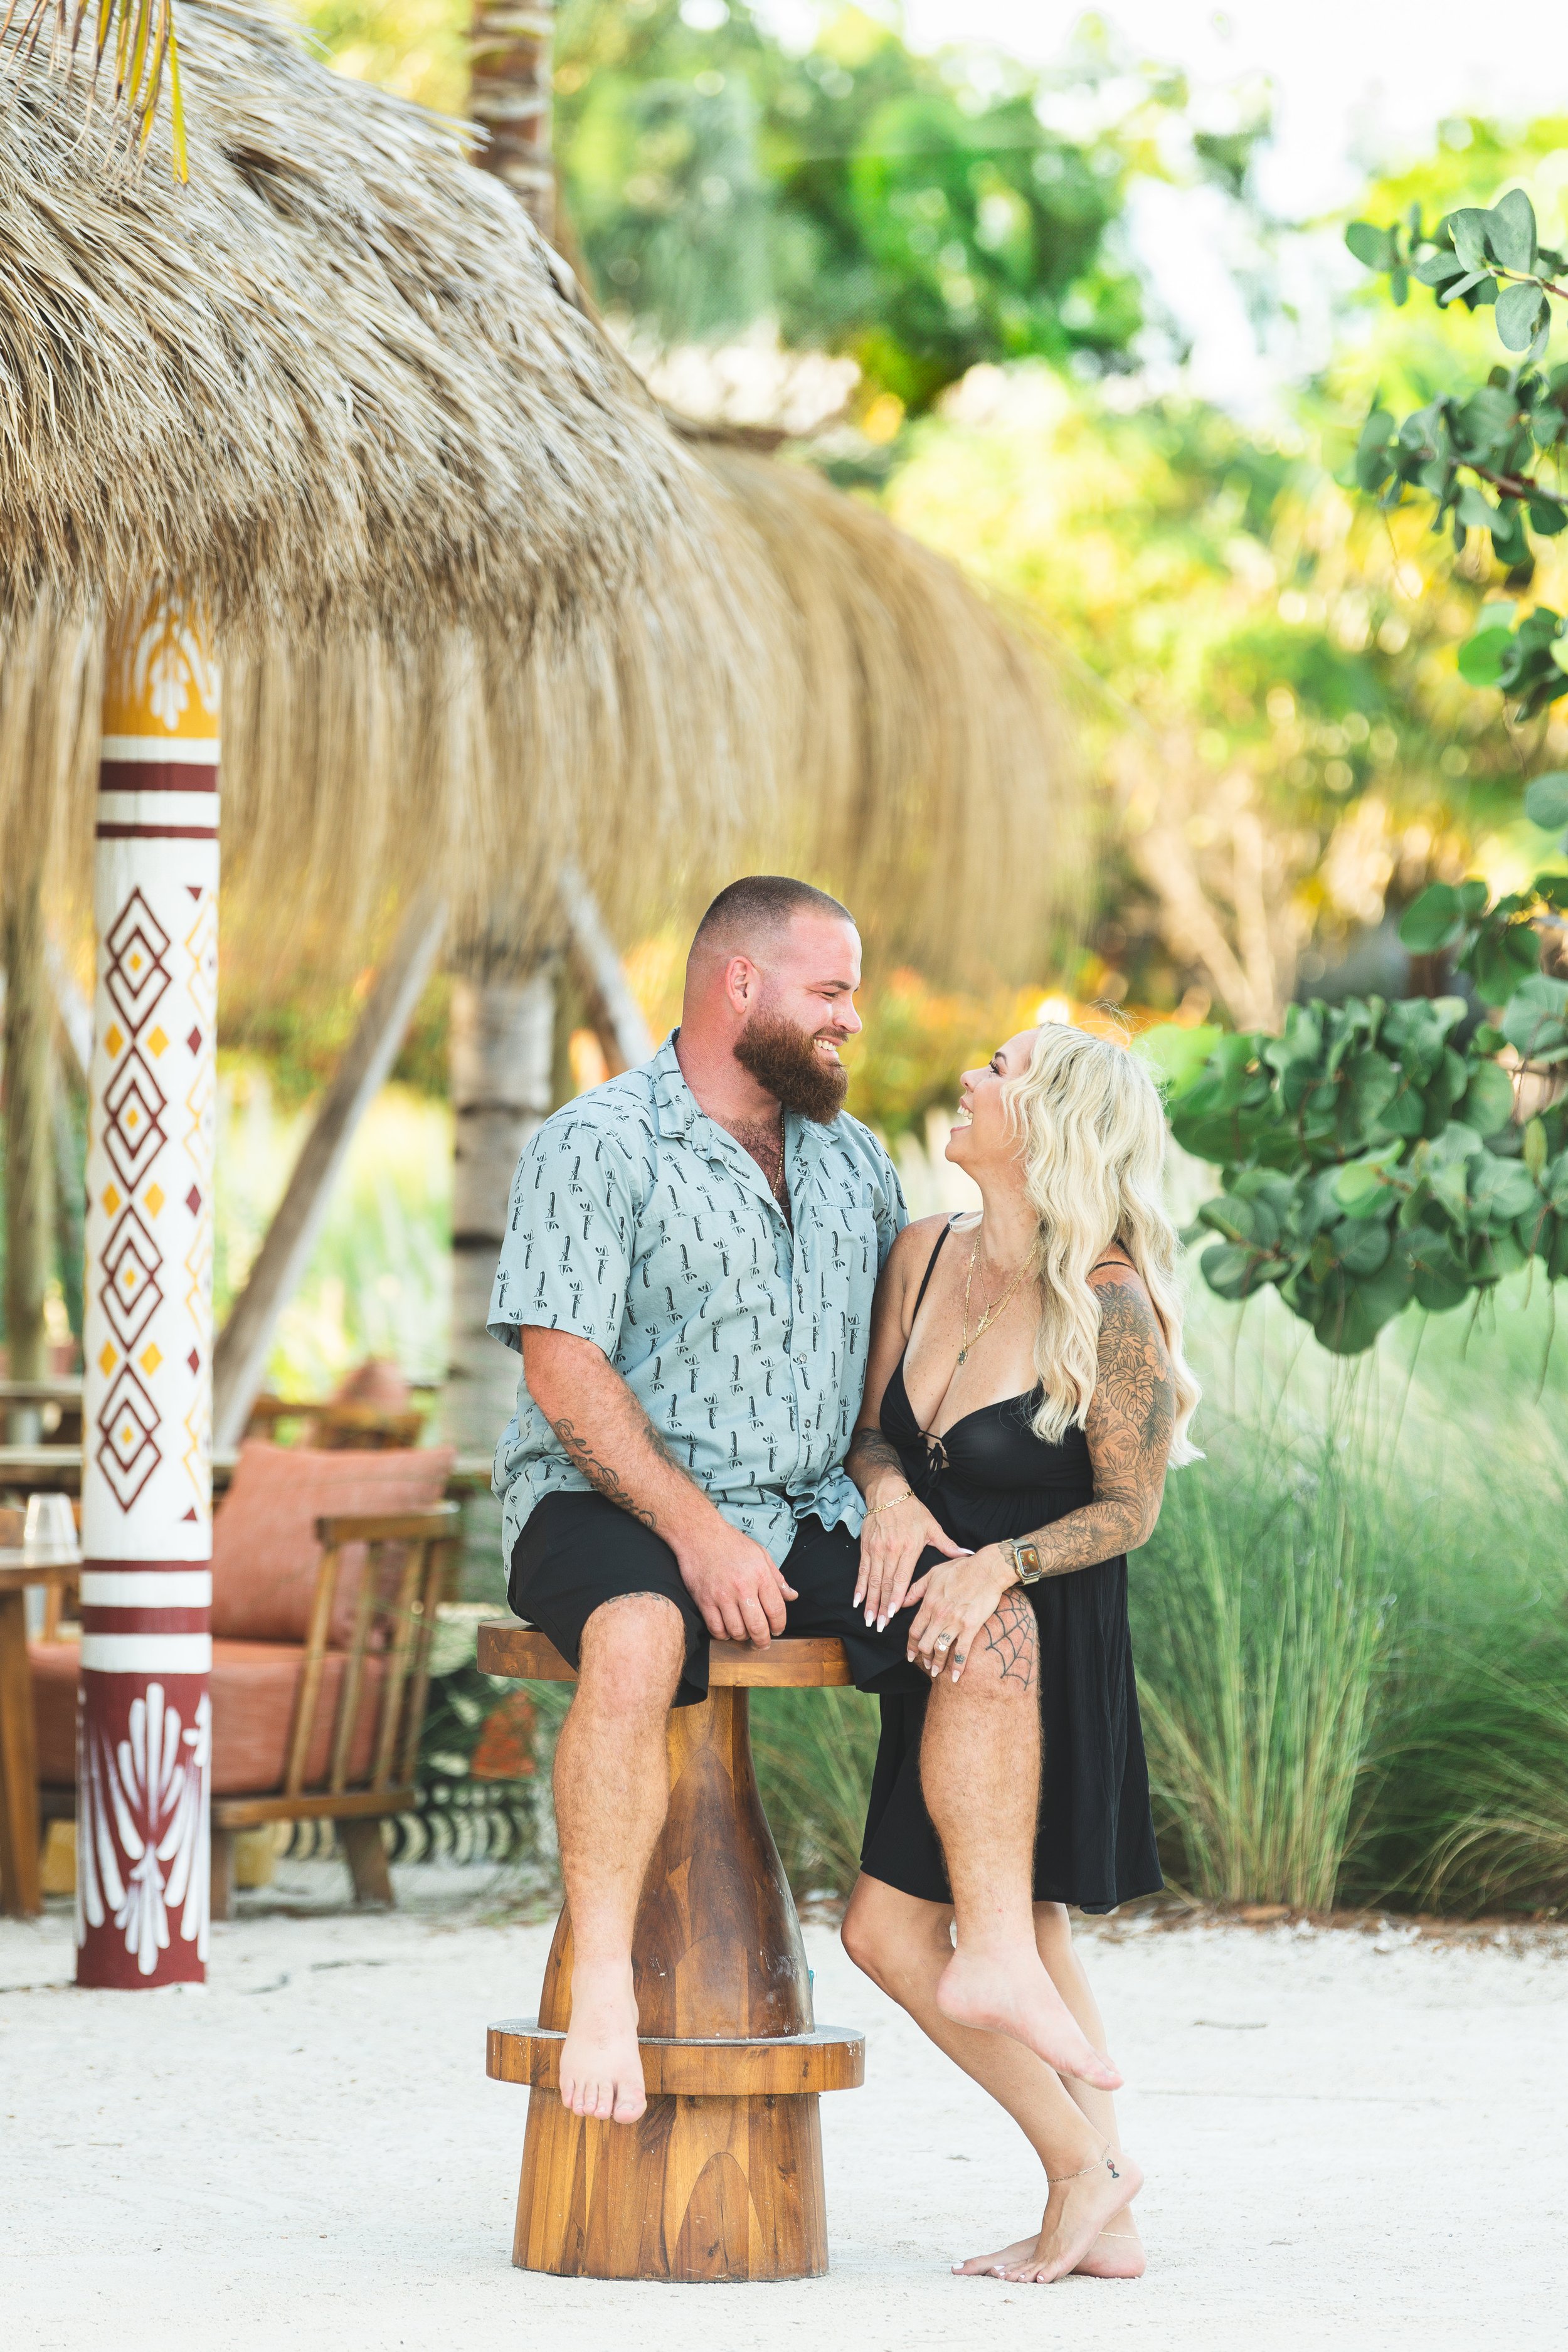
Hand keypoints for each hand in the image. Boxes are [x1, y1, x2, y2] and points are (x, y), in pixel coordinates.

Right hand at [676, 1518, 797, 1646]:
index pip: (776, 1610)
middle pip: (758, 1627)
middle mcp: (742, 1587)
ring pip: (737, 1631)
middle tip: (763, 1643)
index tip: (777, 1629)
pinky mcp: (704, 1601)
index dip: (779, 1625)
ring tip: (744, 1633)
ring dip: (743, 1637)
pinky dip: (723, 1634)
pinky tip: (727, 1629)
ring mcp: (722, 1596)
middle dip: (763, 1640)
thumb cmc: (731, 1543)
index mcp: (760, 1575)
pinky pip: (716, 1629)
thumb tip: (792, 1596)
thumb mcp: (760, 1554)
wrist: (699, 1534)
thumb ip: (777, 1578)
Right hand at [854, 1489, 968, 1629]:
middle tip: (879, 1626)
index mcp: (909, 1548)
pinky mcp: (866, 1547)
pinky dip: (859, 1586)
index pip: (901, 1577)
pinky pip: (862, 1570)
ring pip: (872, 1580)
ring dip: (870, 1601)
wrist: (888, 1493)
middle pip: (885, 1583)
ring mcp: (877, 1549)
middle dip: (881, 1606)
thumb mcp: (932, 1526)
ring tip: (868, 1619)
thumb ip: (947, 1545)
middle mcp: (891, 1550)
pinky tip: (857, 1600)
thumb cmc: (912, 1510)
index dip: (896, 1596)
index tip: (892, 1614)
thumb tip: (967, 1555)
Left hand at [907, 1544, 1016, 1682]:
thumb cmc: (960, 1568)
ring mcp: (955, 1622)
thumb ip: (915, 1590)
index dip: (911, 1646)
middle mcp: (939, 1615)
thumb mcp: (932, 1574)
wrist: (986, 1569)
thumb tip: (900, 1602)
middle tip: (925, 1666)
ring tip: (936, 1671)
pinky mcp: (971, 1627)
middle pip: (925, 1644)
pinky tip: (956, 1676)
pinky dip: (958, 1666)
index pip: (914, 1630)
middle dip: (923, 1657)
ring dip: (937, 1664)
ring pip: (940, 1649)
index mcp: (929, 1603)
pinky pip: (961, 1651)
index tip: (910, 1655)